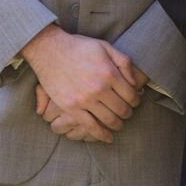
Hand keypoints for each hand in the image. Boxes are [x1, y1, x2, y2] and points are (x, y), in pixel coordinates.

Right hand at [20, 26, 142, 134]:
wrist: (50, 50)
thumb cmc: (79, 47)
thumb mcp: (105, 47)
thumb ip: (124, 62)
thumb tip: (135, 81)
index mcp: (109, 73)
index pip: (131, 95)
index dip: (136, 101)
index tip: (134, 102)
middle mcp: (99, 88)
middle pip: (122, 109)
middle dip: (128, 113)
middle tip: (127, 113)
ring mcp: (84, 100)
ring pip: (109, 120)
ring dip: (117, 124)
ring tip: (118, 124)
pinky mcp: (71, 108)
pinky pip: (90, 126)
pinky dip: (101, 135)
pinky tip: (107, 138)